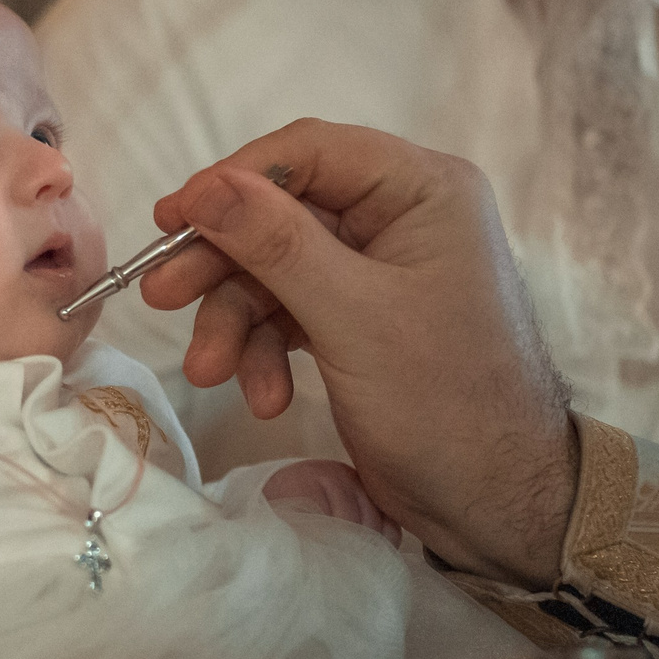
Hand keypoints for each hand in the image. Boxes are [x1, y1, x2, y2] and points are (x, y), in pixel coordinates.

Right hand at [143, 120, 576, 582]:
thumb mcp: (352, 317)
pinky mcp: (360, 320)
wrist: (496, 506)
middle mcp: (402, 217)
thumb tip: (204, 185)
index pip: (310, 152)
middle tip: (161, 295)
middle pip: (282, 214)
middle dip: (224, 264)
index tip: (172, 217)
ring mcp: (380, 271)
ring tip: (209, 373)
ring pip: (276, 270)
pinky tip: (263, 398)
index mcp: (423, 190)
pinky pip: (291, 313)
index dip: (234, 180)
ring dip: (237, 321)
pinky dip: (265, 351)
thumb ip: (276, 243)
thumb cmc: (445, 402)